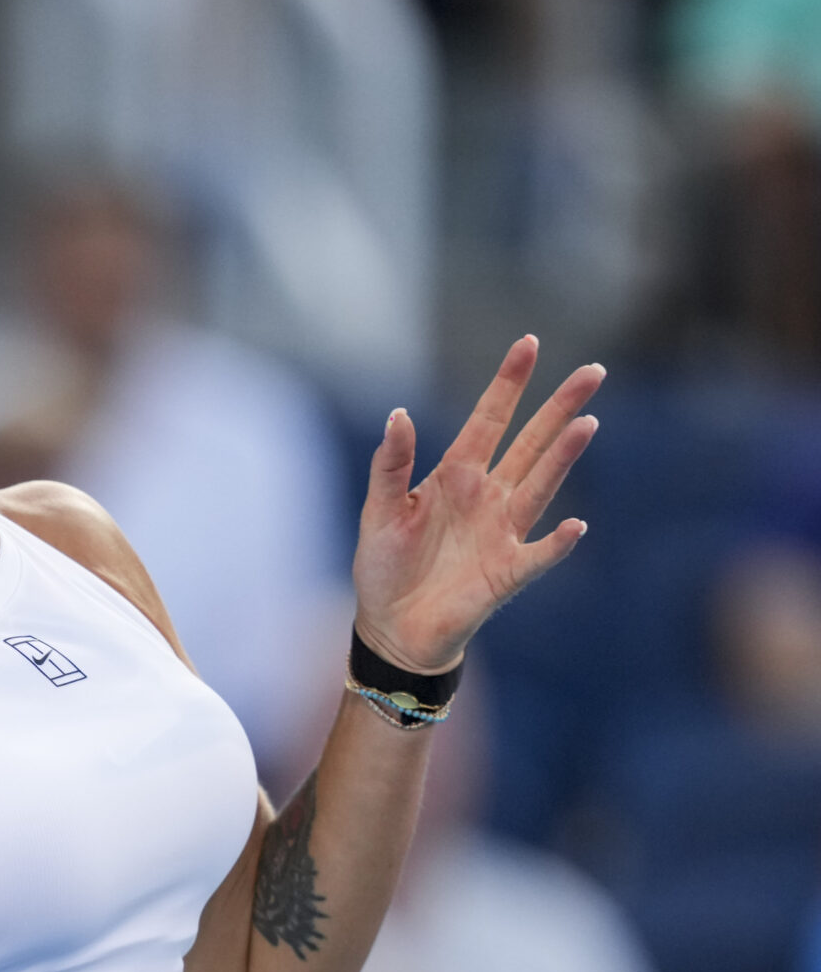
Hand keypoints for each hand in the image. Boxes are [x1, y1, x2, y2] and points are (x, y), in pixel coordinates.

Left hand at [352, 337, 602, 673]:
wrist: (392, 627)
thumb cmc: (385, 567)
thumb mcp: (379, 511)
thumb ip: (391, 465)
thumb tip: (399, 414)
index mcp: (455, 476)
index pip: (488, 420)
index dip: (507, 384)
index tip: (528, 344)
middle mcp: (487, 496)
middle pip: (530, 443)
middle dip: (559, 407)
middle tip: (593, 371)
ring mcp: (503, 532)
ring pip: (541, 486)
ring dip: (563, 457)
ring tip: (587, 423)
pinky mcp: (509, 572)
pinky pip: (539, 554)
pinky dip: (557, 543)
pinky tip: (576, 525)